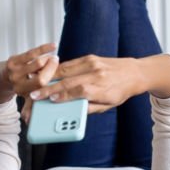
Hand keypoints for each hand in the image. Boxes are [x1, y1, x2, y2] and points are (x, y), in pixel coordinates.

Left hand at [0, 42, 59, 105]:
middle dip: (52, 70)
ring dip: (48, 59)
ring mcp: (15, 71)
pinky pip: (32, 52)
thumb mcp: (28, 98)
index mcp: (24, 93)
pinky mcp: (14, 59)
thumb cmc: (22, 87)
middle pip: (40, 77)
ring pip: (37, 63)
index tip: (63, 79)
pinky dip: (44, 48)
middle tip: (58, 65)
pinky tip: (53, 46)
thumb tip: (34, 121)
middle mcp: (18, 83)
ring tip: (54, 59)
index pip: (41, 90)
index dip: (53, 84)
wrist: (5, 77)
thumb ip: (34, 107)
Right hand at [28, 55, 144, 112]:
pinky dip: (58, 69)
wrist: (134, 72)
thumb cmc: (121, 91)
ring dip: (49, 77)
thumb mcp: (108, 105)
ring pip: (66, 70)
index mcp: (102, 88)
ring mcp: (92, 63)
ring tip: (36, 84)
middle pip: (68, 81)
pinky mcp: (89, 57)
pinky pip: (70, 63)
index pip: (79, 91)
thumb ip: (89, 108)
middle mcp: (96, 74)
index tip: (49, 100)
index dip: (62, 95)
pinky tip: (48, 75)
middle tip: (35, 94)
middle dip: (48, 88)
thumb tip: (71, 111)